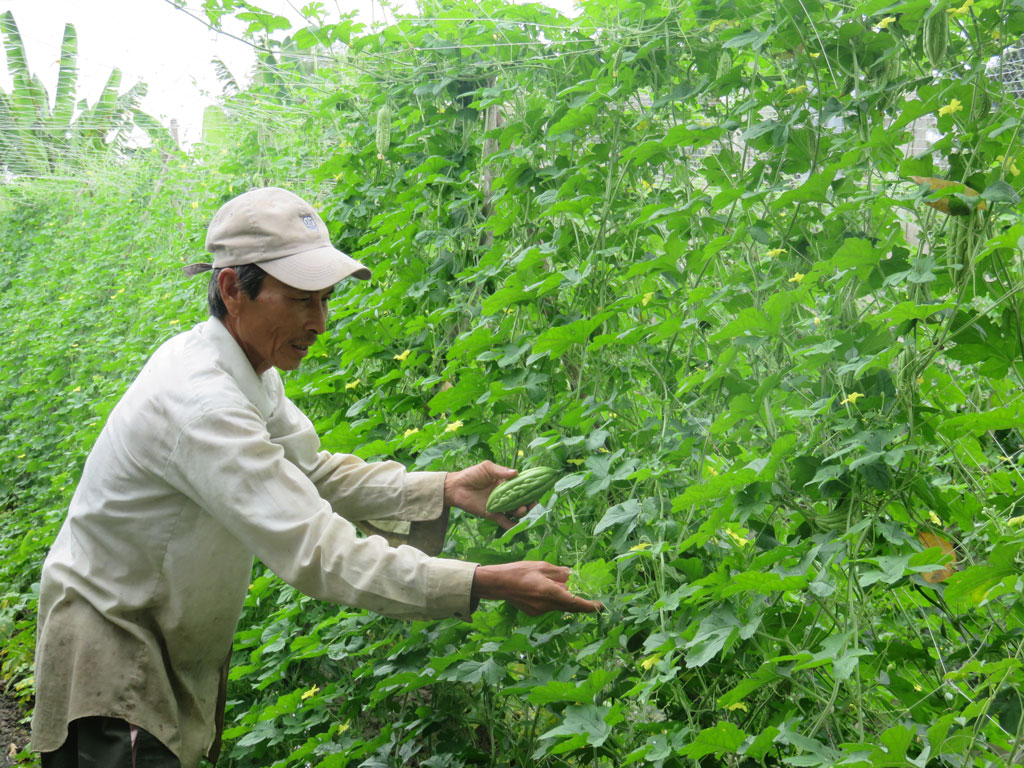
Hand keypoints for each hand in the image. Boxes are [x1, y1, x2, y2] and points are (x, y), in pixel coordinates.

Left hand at [444, 461, 530, 530]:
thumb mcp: (487, 468)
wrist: (455, 487)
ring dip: (521, 513)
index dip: (530, 489)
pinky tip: (517, 527)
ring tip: (521, 510)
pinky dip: (511, 525)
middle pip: (521, 500)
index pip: (522, 486)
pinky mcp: (492, 514)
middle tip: (532, 504)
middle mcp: (505, 495)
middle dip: (529, 503)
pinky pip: (504, 521)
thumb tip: (516, 473)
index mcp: (506, 483)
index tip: (538, 490)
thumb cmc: (471, 474)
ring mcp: (499, 505)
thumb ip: (501, 471)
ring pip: (514, 511)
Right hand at [471, 561, 603, 615]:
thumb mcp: (542, 567)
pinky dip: (554, 599)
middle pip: (569, 606)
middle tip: (590, 597)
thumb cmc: (518, 571)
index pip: (575, 602)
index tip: (600, 606)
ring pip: (559, 606)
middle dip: (580, 602)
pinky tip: (547, 589)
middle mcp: (547, 605)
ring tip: (562, 585)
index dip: (589, 606)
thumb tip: (573, 576)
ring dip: (565, 598)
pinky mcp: (534, 612)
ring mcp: (540, 610)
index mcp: (550, 592)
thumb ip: (559, 573)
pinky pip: (550, 606)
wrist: (497, 584)